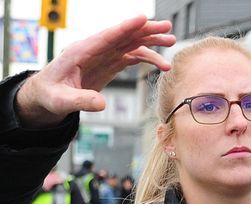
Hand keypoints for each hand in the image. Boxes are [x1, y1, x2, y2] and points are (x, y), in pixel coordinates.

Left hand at [16, 16, 174, 127]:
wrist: (46, 95)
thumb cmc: (50, 95)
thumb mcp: (61, 101)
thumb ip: (81, 101)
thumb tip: (101, 104)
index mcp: (80, 52)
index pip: (106, 37)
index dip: (125, 27)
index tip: (142, 18)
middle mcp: (94, 50)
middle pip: (123, 36)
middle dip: (145, 30)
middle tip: (167, 27)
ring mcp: (102, 56)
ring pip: (129, 44)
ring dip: (150, 42)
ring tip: (170, 42)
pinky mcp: (108, 64)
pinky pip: (130, 56)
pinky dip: (146, 57)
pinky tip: (160, 62)